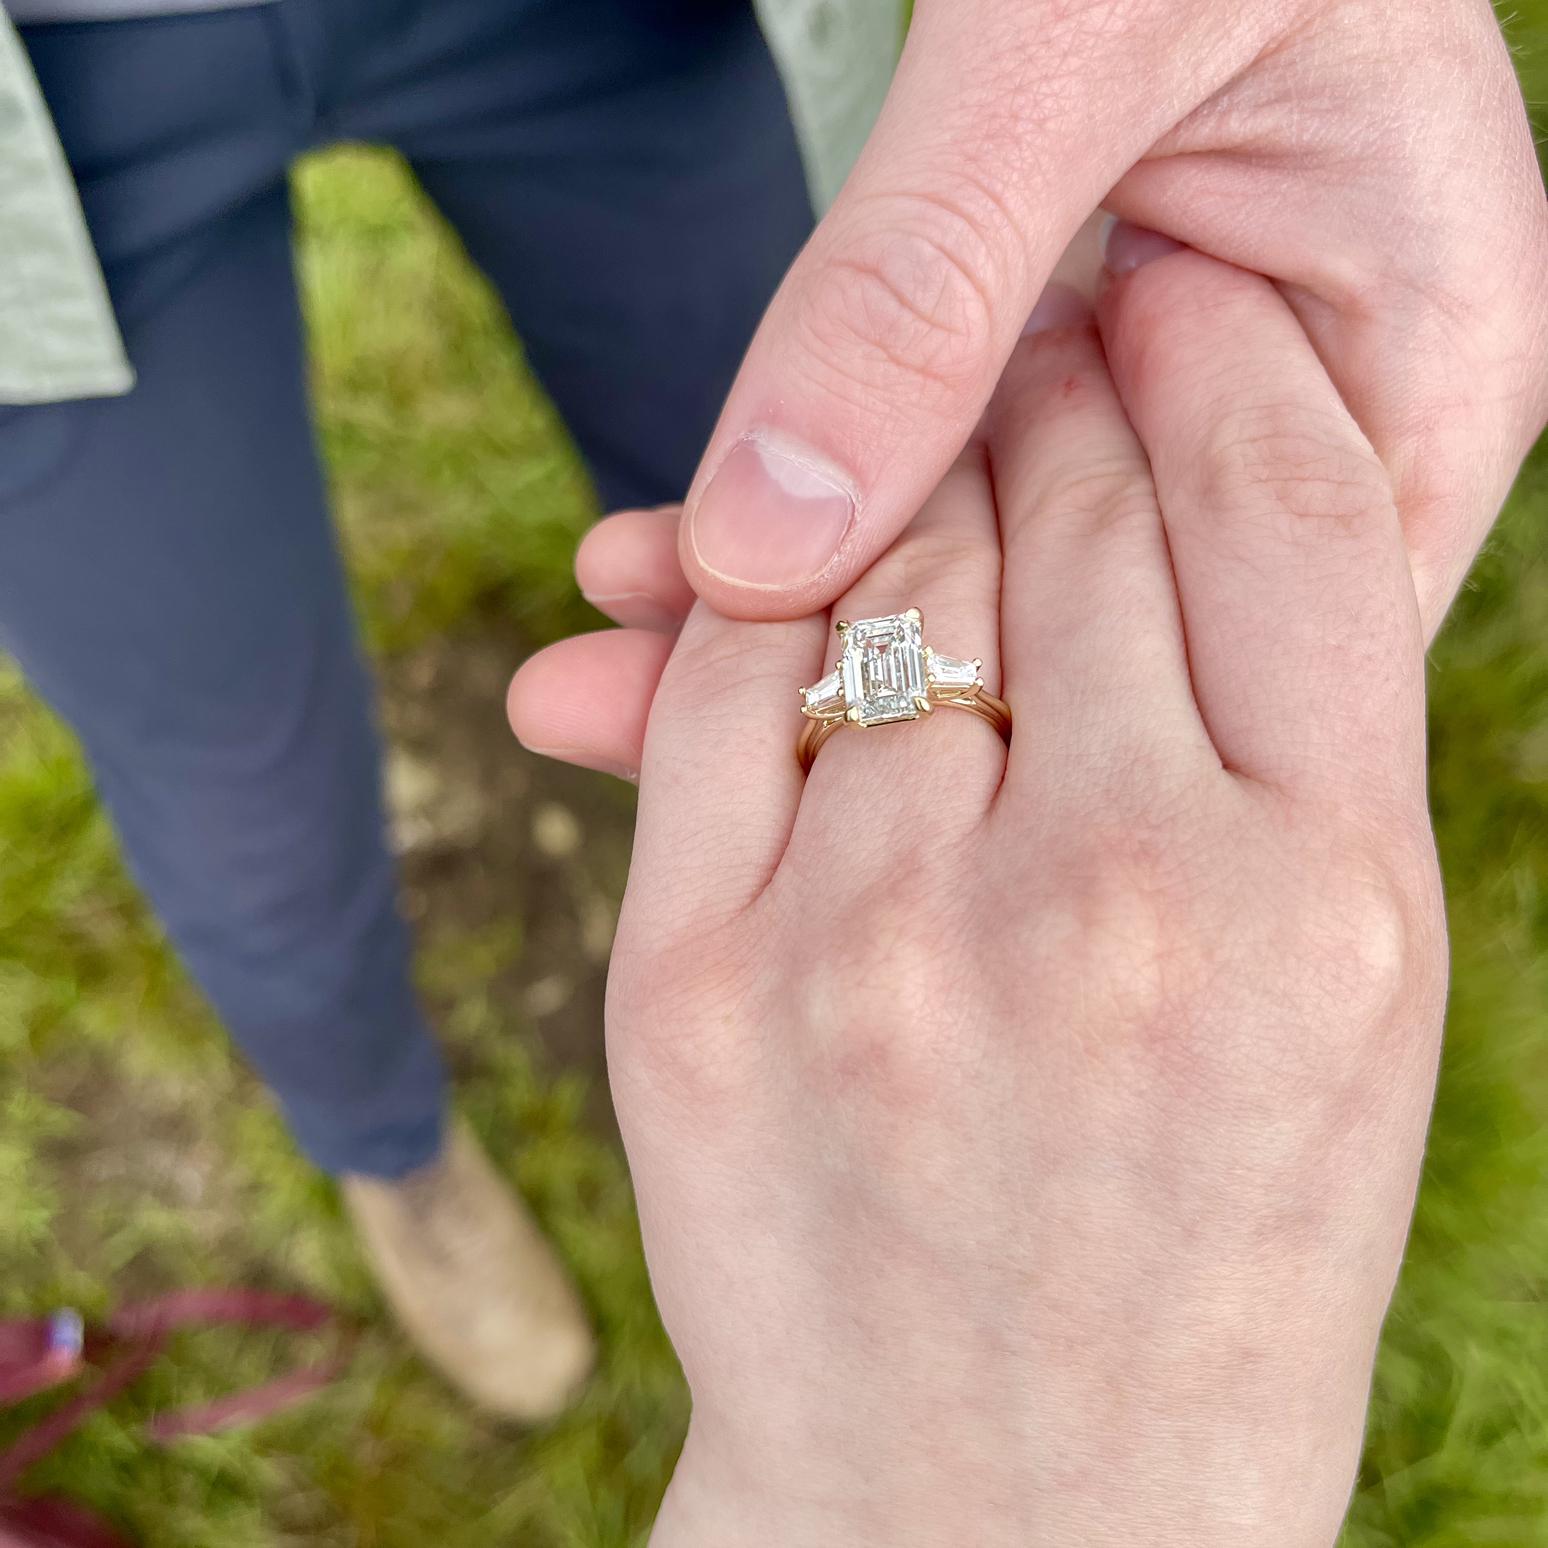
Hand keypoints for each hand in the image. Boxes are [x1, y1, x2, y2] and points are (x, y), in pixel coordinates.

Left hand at [511, 249, 1446, 1541]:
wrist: (1001, 1503)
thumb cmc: (1206, 1241)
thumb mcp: (1349, 1002)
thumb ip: (1292, 743)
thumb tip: (1191, 477)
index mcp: (1328, 895)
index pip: (1282, 498)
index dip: (1220, 354)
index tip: (1177, 300)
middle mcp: (1113, 901)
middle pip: (1070, 502)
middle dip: (1058, 387)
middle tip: (1043, 343)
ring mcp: (883, 943)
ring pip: (880, 566)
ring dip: (906, 483)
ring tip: (931, 461)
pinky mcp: (696, 983)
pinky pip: (714, 682)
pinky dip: (753, 604)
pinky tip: (795, 590)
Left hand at [672, 0, 1545, 641]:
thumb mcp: (1077, 32)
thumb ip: (930, 281)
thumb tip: (760, 545)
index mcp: (1414, 363)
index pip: (1244, 638)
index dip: (1030, 719)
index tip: (820, 750)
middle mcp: (1295, 408)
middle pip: (1081, 632)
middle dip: (859, 682)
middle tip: (617, 716)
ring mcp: (1176, 387)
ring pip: (985, 569)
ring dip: (791, 611)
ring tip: (588, 668)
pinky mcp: (1068, 351)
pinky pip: (935, 471)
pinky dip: (798, 512)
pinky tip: (649, 562)